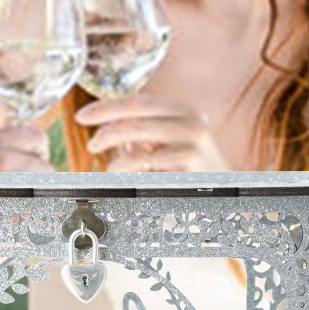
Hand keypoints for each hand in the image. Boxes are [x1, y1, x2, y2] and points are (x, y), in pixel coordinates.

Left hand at [76, 96, 229, 172]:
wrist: (224, 209)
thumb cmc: (188, 180)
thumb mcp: (165, 151)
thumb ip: (141, 136)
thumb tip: (104, 125)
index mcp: (185, 113)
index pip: (140, 101)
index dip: (108, 106)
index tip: (83, 115)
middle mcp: (193, 122)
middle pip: (136, 112)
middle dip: (105, 123)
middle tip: (91, 142)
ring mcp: (194, 142)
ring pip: (138, 133)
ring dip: (114, 146)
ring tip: (106, 166)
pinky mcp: (190, 164)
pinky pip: (146, 160)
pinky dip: (127, 167)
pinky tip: (122, 176)